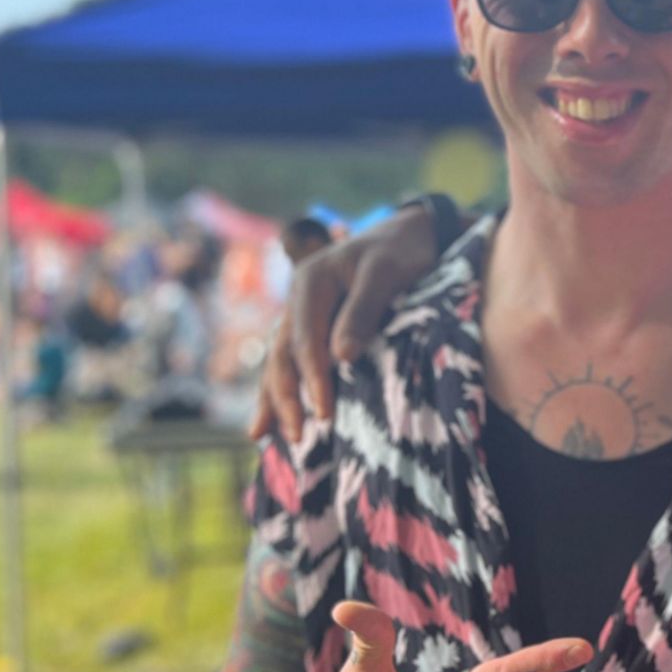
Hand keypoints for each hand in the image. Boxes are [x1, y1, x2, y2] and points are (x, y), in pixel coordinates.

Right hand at [252, 207, 440, 442]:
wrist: (410, 233)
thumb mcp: (385, 273)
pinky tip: (267, 416)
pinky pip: (290, 358)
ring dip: (272, 397)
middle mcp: (299, 299)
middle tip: (296, 437)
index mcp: (311, 282)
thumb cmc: (401, 252)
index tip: (324, 414)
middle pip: (283, 354)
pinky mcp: (313, 325)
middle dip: (285, 398)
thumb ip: (363, 310)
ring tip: (261, 436)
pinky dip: (278, 386)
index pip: (306, 341)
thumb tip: (341, 357)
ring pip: (279, 359)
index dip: (313, 380)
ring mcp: (302, 312)